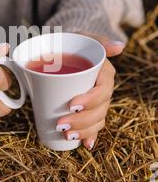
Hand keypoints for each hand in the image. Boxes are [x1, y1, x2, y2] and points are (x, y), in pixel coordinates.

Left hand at [56, 33, 124, 149]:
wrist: (64, 48)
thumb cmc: (73, 43)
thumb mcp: (82, 37)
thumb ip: (99, 41)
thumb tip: (119, 47)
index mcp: (104, 74)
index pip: (103, 90)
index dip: (90, 100)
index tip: (71, 105)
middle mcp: (102, 89)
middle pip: (99, 109)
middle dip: (82, 121)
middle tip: (61, 124)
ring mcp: (96, 100)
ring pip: (97, 119)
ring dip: (85, 131)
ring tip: (67, 135)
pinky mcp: (87, 107)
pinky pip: (94, 124)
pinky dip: (91, 135)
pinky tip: (86, 144)